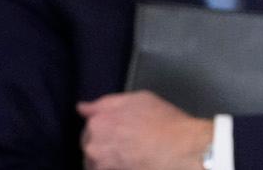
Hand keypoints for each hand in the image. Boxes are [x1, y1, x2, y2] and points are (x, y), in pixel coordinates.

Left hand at [78, 90, 212, 169]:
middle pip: (91, 145)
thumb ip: (106, 103)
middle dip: (105, 144)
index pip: (90, 124)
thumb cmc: (165, 122)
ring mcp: (100, 165)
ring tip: (132, 157)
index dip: (106, 126)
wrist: (181, 150)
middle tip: (128, 144)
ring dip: (108, 160)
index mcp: (98, 121)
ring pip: (97, 163)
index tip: (118, 130)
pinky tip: (133, 164)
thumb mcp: (139, 99)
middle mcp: (93, 145)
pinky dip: (116, 167)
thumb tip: (82, 108)